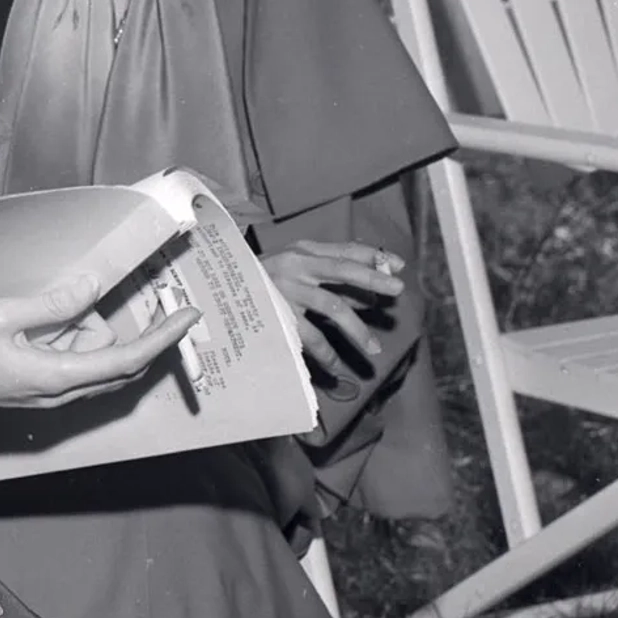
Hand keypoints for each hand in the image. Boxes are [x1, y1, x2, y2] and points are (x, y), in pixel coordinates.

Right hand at [0, 275, 198, 413]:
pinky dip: (83, 341)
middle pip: (122, 367)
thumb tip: (94, 288)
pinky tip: (58, 321)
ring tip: (72, 310)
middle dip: (148, 338)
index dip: (162, 339)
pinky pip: (79, 364)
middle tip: (166, 303)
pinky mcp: (41, 388)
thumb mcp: (3, 314)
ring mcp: (51, 394)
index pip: (125, 359)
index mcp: (57, 376)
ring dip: (101, 335)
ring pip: (99, 364)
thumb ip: (53, 304)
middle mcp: (62, 393)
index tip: (188, 317)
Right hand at [260, 240, 404, 375]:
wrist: (218, 292)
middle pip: (342, 269)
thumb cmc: (264, 280)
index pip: (344, 250)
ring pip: (332, 306)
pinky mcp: (279, 316)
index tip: (399, 266)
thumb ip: (329, 277)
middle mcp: (296, 267)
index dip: (373, 256)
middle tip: (397, 291)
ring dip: (357, 328)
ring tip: (373, 349)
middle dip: (372, 279)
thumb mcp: (294, 268)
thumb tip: (370, 295)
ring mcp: (286, 290)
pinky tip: (337, 367)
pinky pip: (311, 337)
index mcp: (303, 252)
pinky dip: (328, 354)